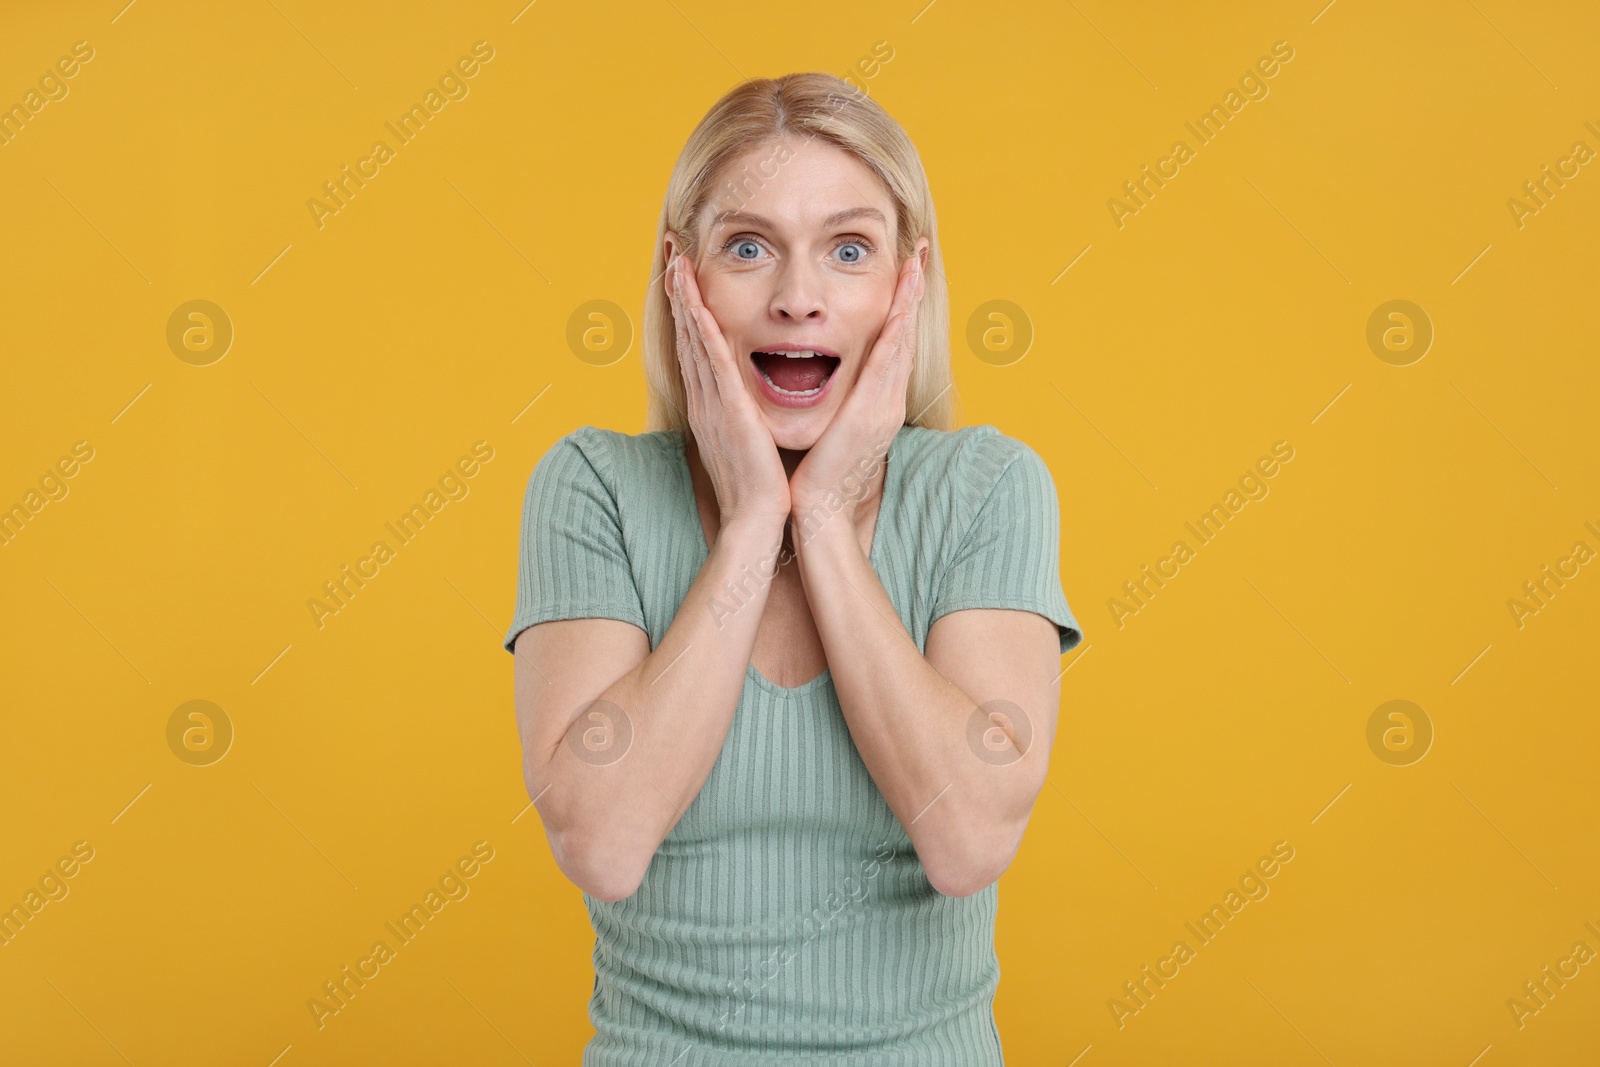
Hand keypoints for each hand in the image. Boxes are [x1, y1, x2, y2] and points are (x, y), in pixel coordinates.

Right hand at [667, 254, 791, 527]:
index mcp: (710, 403)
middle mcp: (704, 398)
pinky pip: (712, 363)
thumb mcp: (745, 439)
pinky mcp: (728, 411)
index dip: (687, 309)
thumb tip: (744, 400)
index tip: (683, 276)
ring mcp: (712, 403)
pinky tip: (697, 306)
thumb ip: (741, 415)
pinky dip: (702, 332)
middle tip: (672, 254)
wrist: (754, 518)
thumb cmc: (756, 484)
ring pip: (694, 341)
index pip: (694, 346)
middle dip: (679, 293)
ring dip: (685, 301)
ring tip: (677, 264)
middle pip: (686, 335)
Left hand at [788, 252, 922, 534]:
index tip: (906, 271)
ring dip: (909, 300)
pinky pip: (886, 364)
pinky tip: (900, 307)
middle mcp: (887, 400)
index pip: (892, 343)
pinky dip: (896, 332)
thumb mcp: (832, 430)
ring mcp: (884, 406)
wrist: (820, 512)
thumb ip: (836, 405)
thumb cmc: (818, 475)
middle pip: (904, 334)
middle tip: (920, 251)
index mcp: (877, 402)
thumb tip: (829, 385)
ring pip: (900, 341)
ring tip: (915, 263)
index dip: (902, 306)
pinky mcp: (872, 414)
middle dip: (913, 292)